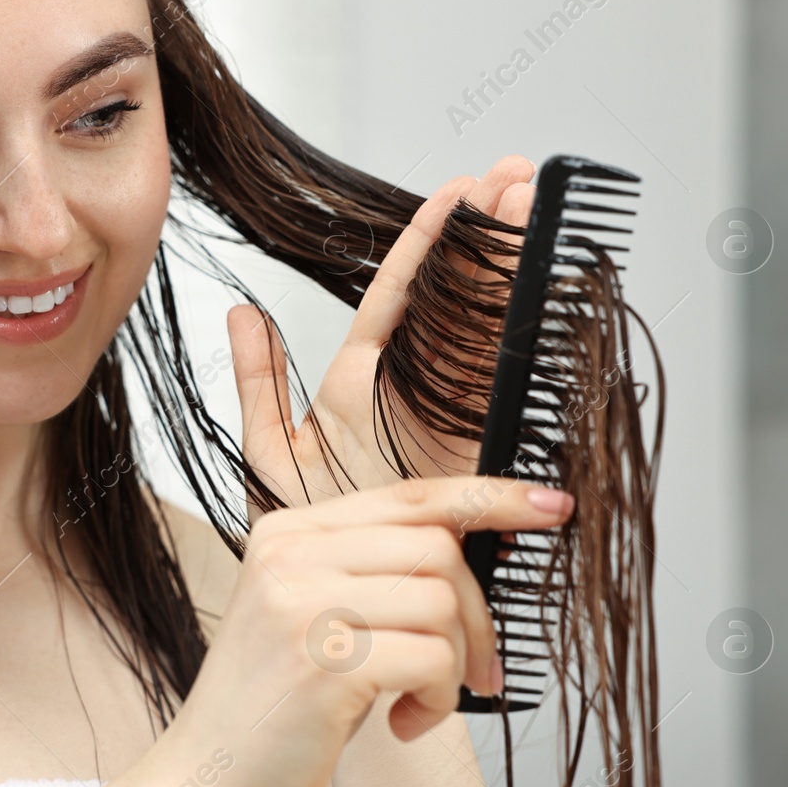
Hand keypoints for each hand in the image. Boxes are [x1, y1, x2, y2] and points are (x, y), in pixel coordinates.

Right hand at [164, 474, 574, 786]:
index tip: (550, 505)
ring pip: (441, 602)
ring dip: (455, 663)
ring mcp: (301, 603)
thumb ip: (378, 573)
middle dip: (477, 614)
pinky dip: (437, 699)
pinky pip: (432, 658)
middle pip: (437, 547)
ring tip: (422, 701)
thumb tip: (484, 547)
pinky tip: (402, 723)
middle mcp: (290, 553)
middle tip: (476, 670)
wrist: (209, 778)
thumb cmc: (275, 705)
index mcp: (289, 531)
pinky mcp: (321, 661)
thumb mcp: (317, 615)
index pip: (410, 495)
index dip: (490, 498)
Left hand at [227, 155, 536, 520]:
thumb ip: (258, 386)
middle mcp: (415, 394)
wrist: (351, 611)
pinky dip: (529, 329)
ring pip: (488, 324)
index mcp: (363, 386)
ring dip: (512, 262)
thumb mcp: (271, 458)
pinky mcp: (488, 448)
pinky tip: (547, 279)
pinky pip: (511, 380)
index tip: (455, 190)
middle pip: (457, 296)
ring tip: (532, 201)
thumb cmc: (312, 543)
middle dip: (486, 234)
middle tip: (513, 175)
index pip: (398, 297)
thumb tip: (240, 315)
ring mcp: (456, 417)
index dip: (427, 243)